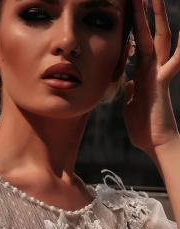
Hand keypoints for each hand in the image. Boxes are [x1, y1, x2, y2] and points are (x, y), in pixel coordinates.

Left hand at [122, 0, 179, 156]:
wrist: (155, 144)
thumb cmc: (143, 129)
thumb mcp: (130, 106)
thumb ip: (130, 92)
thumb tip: (128, 84)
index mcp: (142, 74)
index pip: (137, 45)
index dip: (132, 28)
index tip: (126, 11)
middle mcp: (152, 69)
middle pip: (149, 34)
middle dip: (143, 14)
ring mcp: (158, 73)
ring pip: (160, 39)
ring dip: (156, 18)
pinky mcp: (163, 82)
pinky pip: (175, 60)